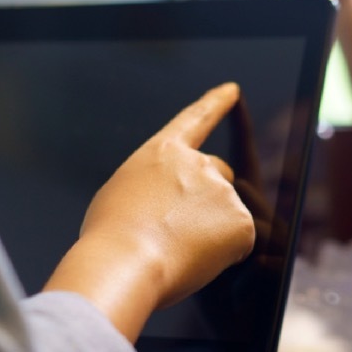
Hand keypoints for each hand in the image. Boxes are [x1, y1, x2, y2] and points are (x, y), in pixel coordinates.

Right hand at [44, 83, 255, 339]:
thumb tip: (171, 207)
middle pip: (219, 173)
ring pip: (225, 214)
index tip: (233, 89)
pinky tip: (192, 261)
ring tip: (174, 251)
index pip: (196, 120)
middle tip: (179, 229)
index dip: (216, 103)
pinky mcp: (241, 222)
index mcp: (164, 153)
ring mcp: (222, 191)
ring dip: (209, 232)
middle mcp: (198, 163)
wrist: (124, 261)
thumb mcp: (121, 193)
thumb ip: (155, 187)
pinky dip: (222, 256)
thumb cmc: (110, 236)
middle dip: (208, 197)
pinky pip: (238, 243)